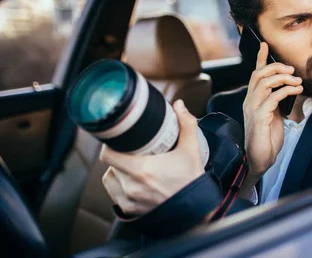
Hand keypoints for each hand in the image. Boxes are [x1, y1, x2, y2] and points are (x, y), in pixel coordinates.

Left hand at [100, 100, 204, 215]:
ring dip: (116, 171)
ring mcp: (129, 200)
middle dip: (119, 156)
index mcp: (142, 170)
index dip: (110, 144)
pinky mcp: (130, 211)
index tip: (118, 140)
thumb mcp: (191, 150)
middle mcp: (132, 187)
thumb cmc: (192, 181)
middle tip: (132, 152)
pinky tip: (132, 182)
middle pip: (110, 165)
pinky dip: (119, 187)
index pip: (108, 155)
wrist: (197, 209)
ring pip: (109, 179)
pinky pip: (114, 195)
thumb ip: (186, 124)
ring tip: (131, 166)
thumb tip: (178, 105)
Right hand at [242, 42, 302, 178]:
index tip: (264, 44)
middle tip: (292, 70)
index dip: (260, 58)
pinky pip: (272, 98)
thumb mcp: (274, 115)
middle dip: (276, 67)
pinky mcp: (258, 118)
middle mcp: (250, 101)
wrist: (259, 160)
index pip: (255, 74)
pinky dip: (285, 91)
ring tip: (297, 82)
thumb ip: (277, 101)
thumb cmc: (268, 138)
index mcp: (253, 100)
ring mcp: (252, 109)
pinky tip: (295, 91)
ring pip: (264, 83)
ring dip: (283, 78)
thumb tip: (289, 88)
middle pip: (259, 75)